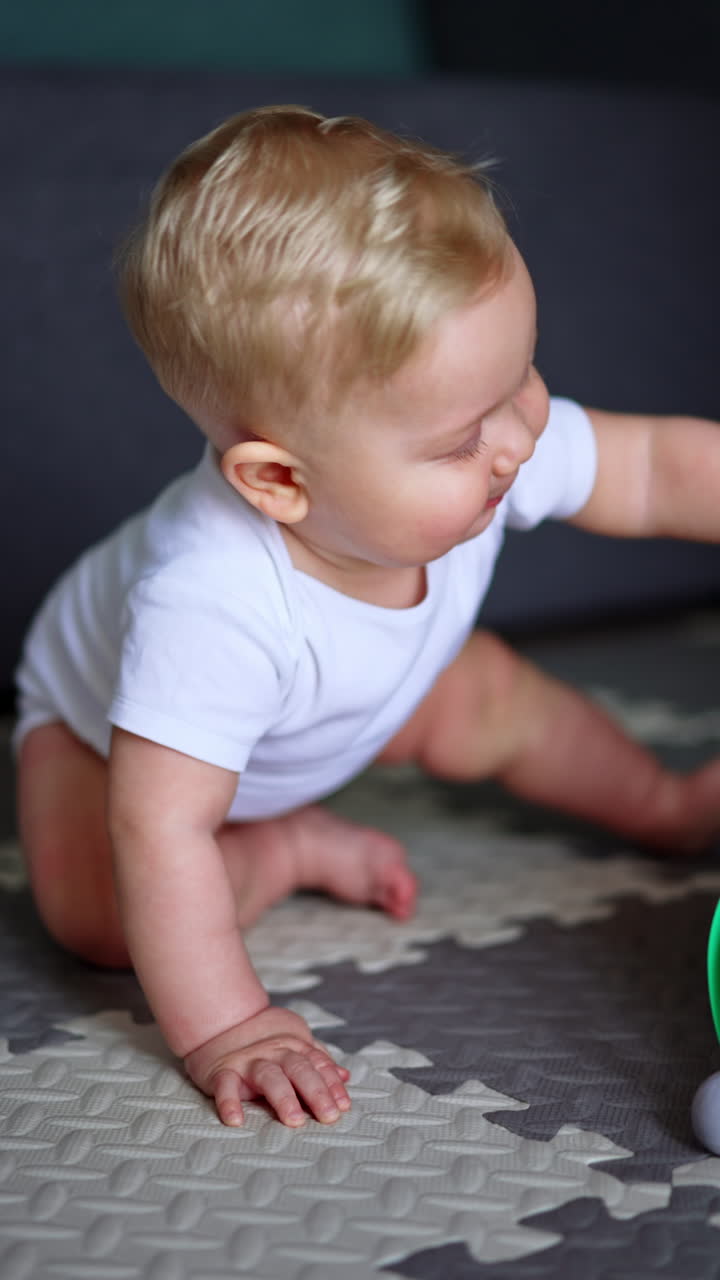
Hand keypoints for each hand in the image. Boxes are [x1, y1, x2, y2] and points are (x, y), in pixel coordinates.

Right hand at [184, 1006, 350, 1127]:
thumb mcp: (294, 1043)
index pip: (318, 1064)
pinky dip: (229, 1102)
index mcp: (293, 1046)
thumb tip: (345, 1076)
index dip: (332, 1084)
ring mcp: (248, 1062)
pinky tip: (235, 1120)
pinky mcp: (222, 1071)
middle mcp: (274, 1052)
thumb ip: (318, 1060)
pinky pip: (225, 1086)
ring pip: (269, 1076)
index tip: (343, 1105)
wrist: (221, 1019)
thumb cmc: (262, 1040)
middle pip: (299, 1069)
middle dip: (316, 1092)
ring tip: (294, 1120)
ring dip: (283, 1097)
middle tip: (329, 1116)